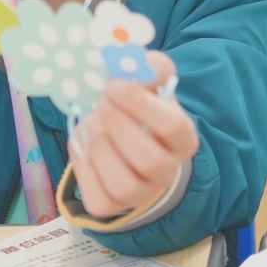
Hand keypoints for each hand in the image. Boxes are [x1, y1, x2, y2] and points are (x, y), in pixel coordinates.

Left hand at [68, 51, 199, 217]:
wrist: (130, 143)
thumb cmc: (143, 109)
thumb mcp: (151, 83)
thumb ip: (149, 67)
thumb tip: (132, 60)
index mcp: (183, 139)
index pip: (171, 126)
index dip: (140, 104)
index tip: (115, 84)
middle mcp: (167, 172)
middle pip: (148, 159)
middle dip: (118, 126)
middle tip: (101, 103)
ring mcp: (140, 194)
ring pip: (122, 183)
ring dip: (100, 147)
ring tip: (92, 122)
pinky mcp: (112, 206)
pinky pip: (97, 197)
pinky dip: (83, 168)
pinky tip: (85, 145)